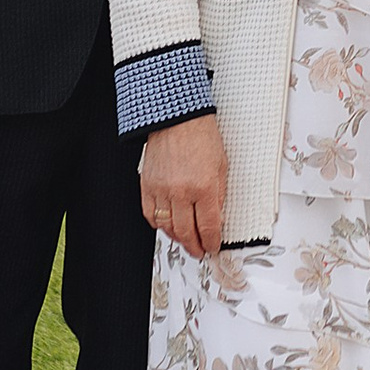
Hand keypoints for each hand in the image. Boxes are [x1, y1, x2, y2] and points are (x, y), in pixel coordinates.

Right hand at [140, 116, 226, 258]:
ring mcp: (162, 190)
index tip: (213, 246)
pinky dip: (158, 225)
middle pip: (186, 233)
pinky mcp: (148, 185)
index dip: (211, 241)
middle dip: (194, 246)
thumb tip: (217, 218)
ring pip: (167, 227)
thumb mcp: (221, 166)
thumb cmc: (201, 137)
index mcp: (204, 187)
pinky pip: (150, 215)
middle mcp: (181, 191)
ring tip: (185, 240)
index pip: (208, 227)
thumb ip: (219, 195)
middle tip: (199, 250)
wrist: (178, 118)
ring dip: (177, 238)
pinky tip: (167, 226)